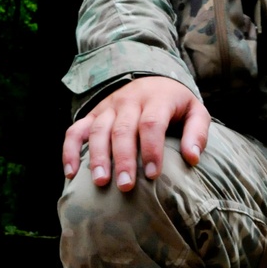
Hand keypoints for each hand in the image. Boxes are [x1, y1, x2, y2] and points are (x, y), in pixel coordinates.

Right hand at [62, 76, 210, 191]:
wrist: (154, 80)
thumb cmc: (176, 105)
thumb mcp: (195, 112)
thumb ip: (197, 133)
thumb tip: (192, 158)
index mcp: (156, 99)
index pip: (151, 123)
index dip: (151, 149)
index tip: (154, 175)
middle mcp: (129, 100)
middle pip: (123, 130)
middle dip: (124, 159)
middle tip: (126, 187)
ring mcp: (108, 107)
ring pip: (98, 130)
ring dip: (97, 157)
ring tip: (100, 182)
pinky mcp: (93, 114)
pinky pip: (76, 130)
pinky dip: (70, 151)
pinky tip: (70, 174)